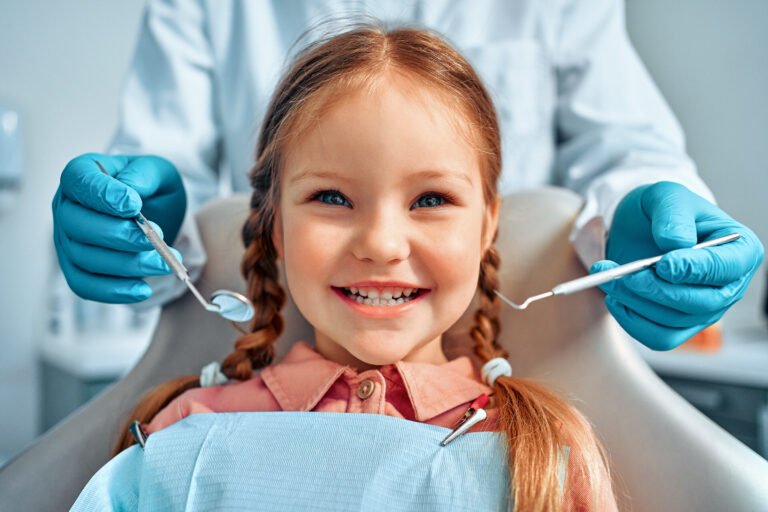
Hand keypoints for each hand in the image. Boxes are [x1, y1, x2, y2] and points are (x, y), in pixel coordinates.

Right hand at [52, 153, 186, 302]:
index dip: (103, 195)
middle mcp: (67, 207)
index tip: (134, 205)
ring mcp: (67, 240)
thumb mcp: (159, 173)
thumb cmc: (153, 190)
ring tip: (164, 263)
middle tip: (156, 238)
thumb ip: (144, 175)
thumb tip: (130, 192)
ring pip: (85, 258)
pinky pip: (85, 286)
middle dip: (119, 236)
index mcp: (82, 174)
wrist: (160, 216)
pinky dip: (113, 291)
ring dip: (127, 265)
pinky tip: (143, 289)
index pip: (79, 180)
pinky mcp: (76, 268)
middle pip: (77, 225)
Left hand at [591, 181, 763, 349]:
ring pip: (675, 322)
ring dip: (636, 302)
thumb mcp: (666, 196)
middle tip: (625, 273)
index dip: (695, 270)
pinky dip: (632, 322)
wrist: (639, 226)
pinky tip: (615, 297)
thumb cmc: (662, 210)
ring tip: (609, 277)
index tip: (663, 264)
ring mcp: (705, 310)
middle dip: (658, 290)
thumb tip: (676, 244)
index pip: (726, 269)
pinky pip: (659, 338)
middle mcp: (728, 286)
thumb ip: (673, 215)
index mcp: (740, 250)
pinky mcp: (679, 325)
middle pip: (701, 303)